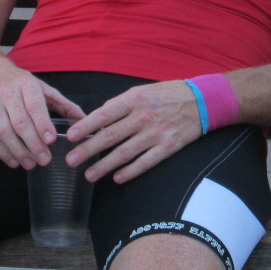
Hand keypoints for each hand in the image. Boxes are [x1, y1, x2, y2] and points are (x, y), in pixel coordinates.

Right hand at [0, 57, 84, 169]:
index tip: (51, 141)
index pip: (35, 106)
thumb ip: (63, 104)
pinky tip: (13, 161)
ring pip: (4, 131)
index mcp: (26, 84)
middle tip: (44, 160)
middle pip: (20, 122)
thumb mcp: (42, 88)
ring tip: (30, 164)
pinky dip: (2, 152)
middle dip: (33, 144)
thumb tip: (85, 119)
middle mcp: (7, 93)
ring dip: (18, 151)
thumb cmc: (19, 82)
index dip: (42, 124)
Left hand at [66, 80, 203, 183]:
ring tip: (88, 174)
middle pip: (110, 136)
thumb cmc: (166, 95)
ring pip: (124, 153)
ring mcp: (156, 133)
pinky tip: (117, 178)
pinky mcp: (168, 147)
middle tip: (71, 160)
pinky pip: (145, 162)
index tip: (70, 137)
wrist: (200, 101)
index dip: (86, 127)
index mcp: (134, 99)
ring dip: (104, 166)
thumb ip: (119, 105)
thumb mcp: (141, 91)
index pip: (104, 114)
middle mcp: (143, 116)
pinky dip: (130, 172)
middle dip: (88, 149)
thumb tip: (97, 120)